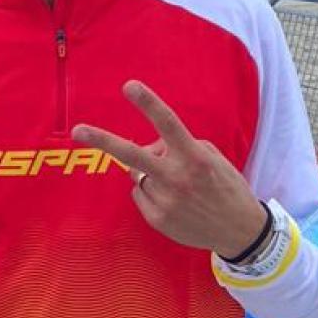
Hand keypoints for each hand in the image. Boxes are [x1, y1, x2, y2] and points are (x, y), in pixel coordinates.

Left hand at [72, 80, 267, 258]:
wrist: (240, 231)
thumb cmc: (224, 186)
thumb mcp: (211, 157)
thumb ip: (178, 146)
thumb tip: (149, 148)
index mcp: (194, 157)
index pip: (168, 123)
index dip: (148, 103)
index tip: (129, 86)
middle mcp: (177, 178)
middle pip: (131, 154)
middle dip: (102, 141)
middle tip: (77, 130)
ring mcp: (165, 200)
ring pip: (138, 174)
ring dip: (150, 174)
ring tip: (178, 187)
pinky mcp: (157, 219)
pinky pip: (140, 194)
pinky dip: (151, 193)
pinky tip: (175, 202)